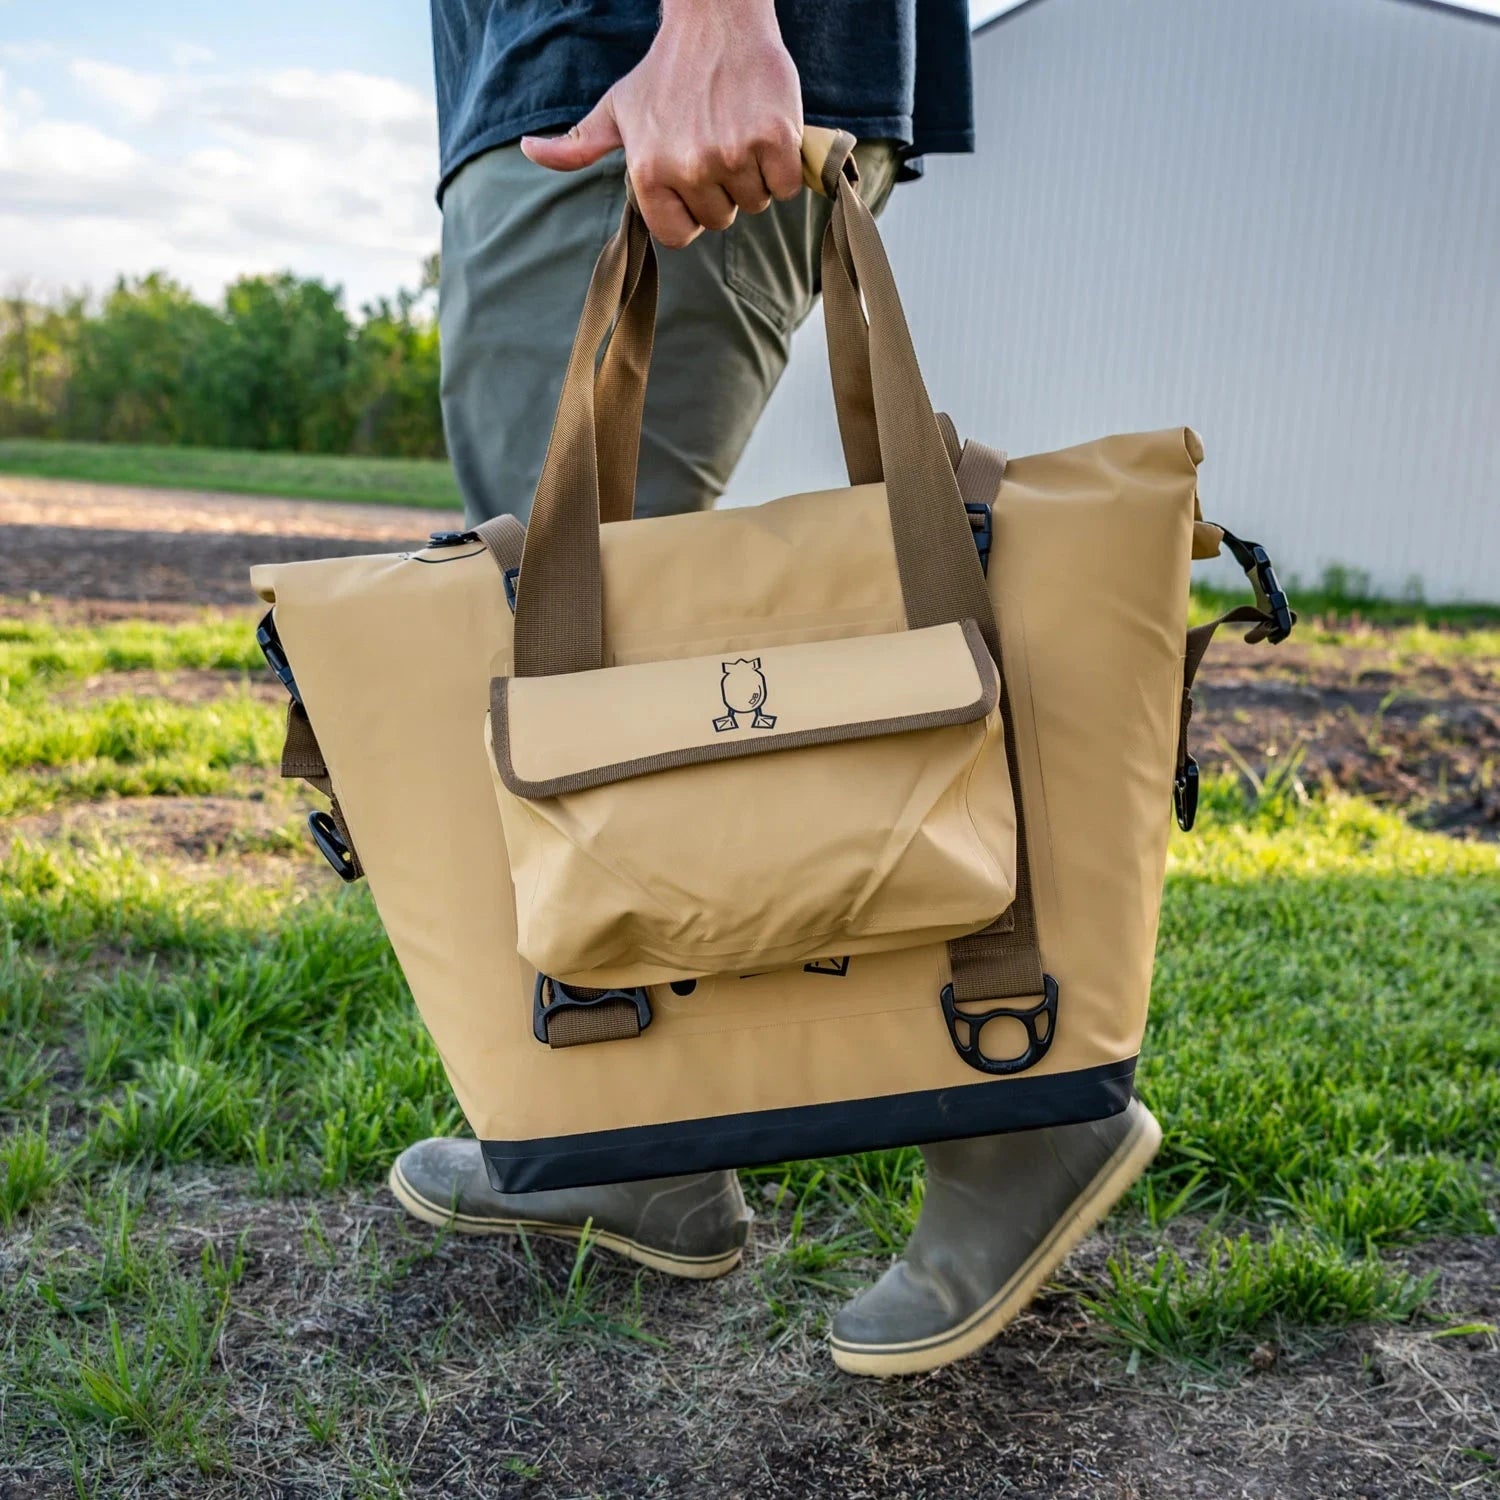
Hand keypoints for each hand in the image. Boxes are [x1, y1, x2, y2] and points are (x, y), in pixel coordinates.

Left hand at [520, 0, 802, 248]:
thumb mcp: (616, 109)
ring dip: (754, 177)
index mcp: (648, 171)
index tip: (693, 181)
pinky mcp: (774, 140)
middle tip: (718, 144)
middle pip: (720, 219)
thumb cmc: (665, 71)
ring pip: (754, 203)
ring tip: (739, 133)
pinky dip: (785, 167)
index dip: (690, 213)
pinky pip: (785, 187)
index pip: (677, 235)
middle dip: (723, 191)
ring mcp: (731, 153)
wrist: (715, 19)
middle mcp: (687, 167)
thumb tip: (529, 150)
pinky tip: (767, 134)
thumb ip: (577, 145)